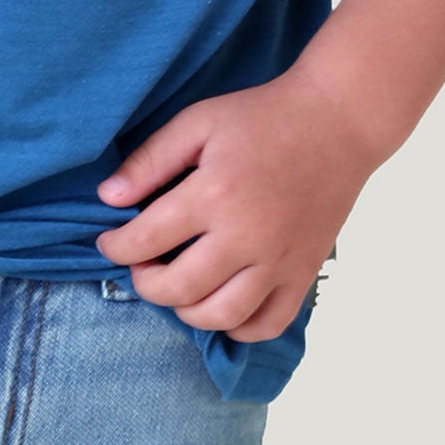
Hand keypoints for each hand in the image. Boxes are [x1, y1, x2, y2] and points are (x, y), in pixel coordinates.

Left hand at [94, 71, 375, 339]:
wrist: (336, 123)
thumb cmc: (262, 117)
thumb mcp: (198, 122)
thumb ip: (150, 160)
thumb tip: (109, 198)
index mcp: (214, 193)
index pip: (146, 239)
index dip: (116, 247)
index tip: (108, 242)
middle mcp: (246, 236)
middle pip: (178, 288)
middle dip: (145, 283)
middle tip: (142, 265)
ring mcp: (278, 260)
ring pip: (221, 315)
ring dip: (186, 311)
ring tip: (178, 288)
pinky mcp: (304, 272)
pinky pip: (268, 324)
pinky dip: (238, 327)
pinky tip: (221, 306)